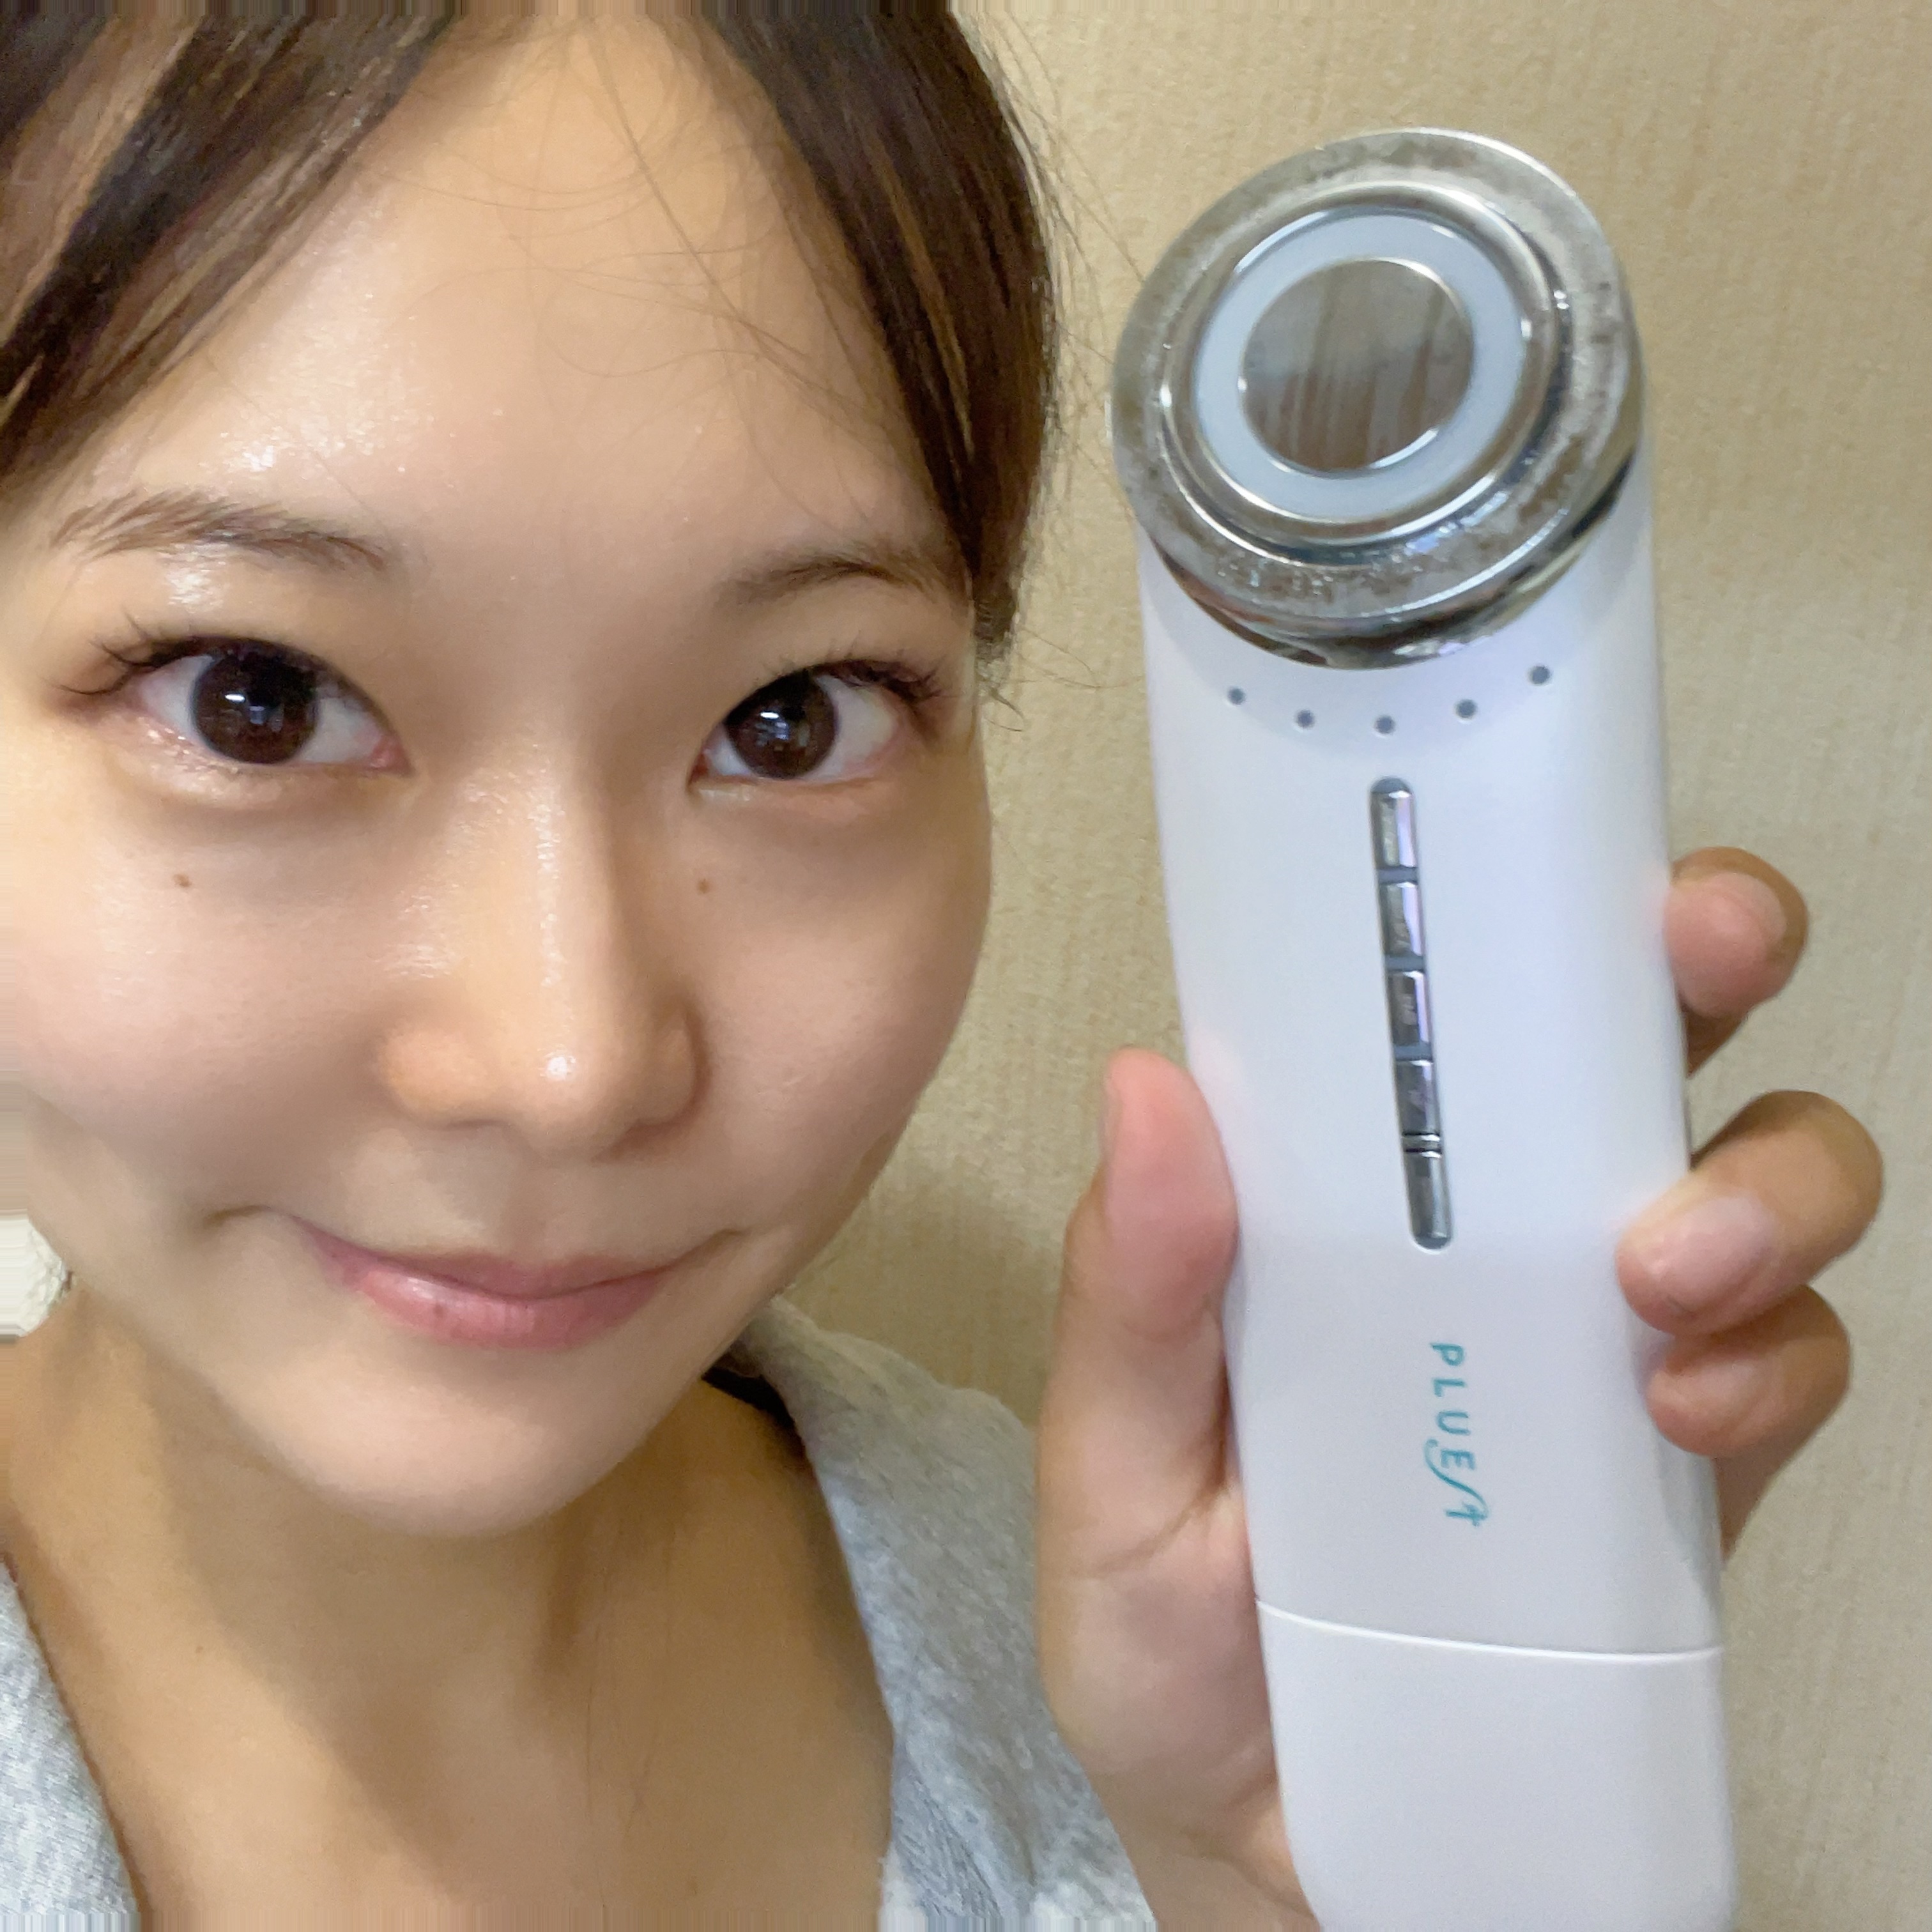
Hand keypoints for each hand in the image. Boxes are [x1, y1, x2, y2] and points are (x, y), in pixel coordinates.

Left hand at [1035, 849, 1881, 1921]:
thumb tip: (1148, 1092)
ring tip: (1665, 1271)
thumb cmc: (1169, 1644)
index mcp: (1329, 1204)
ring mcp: (1592, 1341)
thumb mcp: (1107, 1476)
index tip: (1533, 834)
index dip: (1492, 897)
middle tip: (1699, 957)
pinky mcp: (1683, 1464)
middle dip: (1697, 960)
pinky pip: (1787, 1362)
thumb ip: (1127, 1309)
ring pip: (1751, 1175)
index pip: (1421, 1008)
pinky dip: (1776, 1360)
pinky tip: (1690, 1409)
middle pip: (1628, 1039)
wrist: (1285, 1846)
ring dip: (1757, 1180)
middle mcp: (1473, 1240)